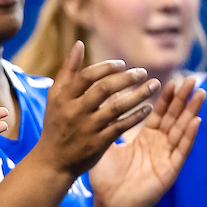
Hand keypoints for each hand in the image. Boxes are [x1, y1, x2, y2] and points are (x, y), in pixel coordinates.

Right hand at [35, 41, 160, 178]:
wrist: (52, 162)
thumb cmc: (56, 124)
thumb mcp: (55, 97)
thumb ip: (68, 71)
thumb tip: (79, 44)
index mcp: (63, 98)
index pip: (87, 77)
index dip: (106, 68)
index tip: (122, 64)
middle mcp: (75, 111)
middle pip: (104, 89)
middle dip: (126, 78)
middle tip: (143, 72)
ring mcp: (87, 128)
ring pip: (117, 107)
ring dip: (138, 95)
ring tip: (154, 85)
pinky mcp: (99, 143)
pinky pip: (122, 126)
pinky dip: (136, 116)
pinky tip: (149, 108)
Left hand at [89, 75, 204, 206]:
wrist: (108, 205)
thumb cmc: (106, 178)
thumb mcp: (106, 147)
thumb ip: (108, 126)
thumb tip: (100, 105)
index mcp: (145, 139)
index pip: (158, 114)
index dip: (165, 98)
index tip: (170, 81)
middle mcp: (159, 146)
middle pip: (174, 118)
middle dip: (183, 100)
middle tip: (193, 80)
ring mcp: (166, 158)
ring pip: (182, 131)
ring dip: (192, 112)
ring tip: (200, 94)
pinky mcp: (169, 171)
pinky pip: (182, 151)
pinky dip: (190, 136)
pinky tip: (196, 121)